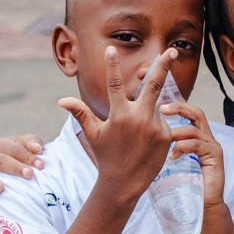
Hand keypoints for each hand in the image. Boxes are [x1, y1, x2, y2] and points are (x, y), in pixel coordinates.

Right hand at [0, 135, 44, 212]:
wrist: (11, 169)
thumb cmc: (22, 156)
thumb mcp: (28, 146)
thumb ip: (33, 143)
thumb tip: (37, 148)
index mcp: (0, 144)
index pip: (14, 149)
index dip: (28, 156)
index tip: (41, 164)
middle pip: (1, 161)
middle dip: (15, 167)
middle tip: (29, 174)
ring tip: (0, 188)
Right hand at [58, 46, 173, 202]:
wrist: (125, 183)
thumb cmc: (106, 156)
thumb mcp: (93, 134)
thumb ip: (81, 113)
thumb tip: (61, 100)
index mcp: (119, 115)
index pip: (115, 84)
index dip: (112, 65)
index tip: (111, 49)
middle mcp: (139, 118)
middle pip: (154, 85)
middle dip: (164, 65)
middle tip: (172, 50)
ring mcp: (155, 127)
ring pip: (155, 107)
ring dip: (149, 112)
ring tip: (138, 134)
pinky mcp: (166, 136)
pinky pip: (162, 122)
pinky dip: (155, 125)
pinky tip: (146, 141)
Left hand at [162, 101, 224, 208]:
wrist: (202, 206)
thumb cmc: (185, 187)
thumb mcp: (171, 163)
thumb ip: (164, 149)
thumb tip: (141, 139)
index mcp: (198, 138)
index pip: (189, 114)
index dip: (175, 107)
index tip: (157, 106)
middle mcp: (207, 139)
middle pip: (196, 113)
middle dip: (179, 108)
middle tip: (161, 109)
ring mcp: (213, 147)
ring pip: (194, 129)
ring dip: (176, 133)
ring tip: (163, 141)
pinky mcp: (215, 156)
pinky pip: (197, 144)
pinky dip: (183, 147)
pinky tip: (172, 156)